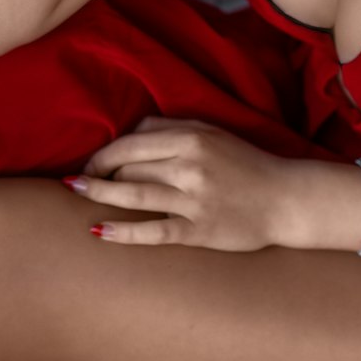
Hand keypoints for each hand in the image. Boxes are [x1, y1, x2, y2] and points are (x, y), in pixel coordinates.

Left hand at [64, 116, 289, 249]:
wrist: (284, 198)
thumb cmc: (244, 162)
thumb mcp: (211, 132)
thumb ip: (171, 129)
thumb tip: (129, 133)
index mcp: (191, 138)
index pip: (131, 143)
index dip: (103, 154)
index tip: (89, 164)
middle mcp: (190, 166)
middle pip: (129, 168)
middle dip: (99, 175)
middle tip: (78, 183)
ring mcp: (195, 199)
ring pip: (135, 195)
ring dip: (100, 195)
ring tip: (75, 195)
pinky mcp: (200, 230)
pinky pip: (154, 231)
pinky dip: (123, 231)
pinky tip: (100, 231)